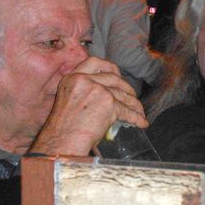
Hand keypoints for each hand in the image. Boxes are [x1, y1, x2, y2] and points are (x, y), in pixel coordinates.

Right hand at [30, 57, 147, 155]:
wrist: (62, 142)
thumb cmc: (64, 129)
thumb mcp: (69, 101)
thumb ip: (85, 92)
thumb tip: (107, 96)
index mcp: (72, 78)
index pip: (94, 62)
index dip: (109, 67)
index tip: (118, 75)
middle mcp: (85, 80)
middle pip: (114, 78)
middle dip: (127, 89)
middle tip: (132, 98)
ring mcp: (98, 90)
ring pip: (123, 95)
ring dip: (134, 105)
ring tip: (139, 113)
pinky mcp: (109, 104)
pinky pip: (128, 111)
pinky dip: (136, 118)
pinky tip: (141, 123)